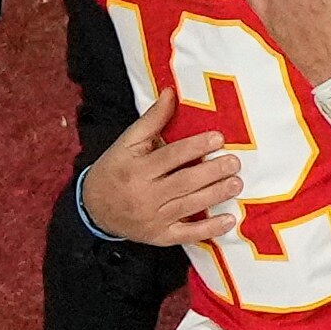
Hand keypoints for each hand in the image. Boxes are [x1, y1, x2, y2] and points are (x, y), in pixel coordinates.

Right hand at [84, 118, 249, 246]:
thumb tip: (172, 93)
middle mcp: (145, 195)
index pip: (170, 157)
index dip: (195, 147)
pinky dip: (209, 230)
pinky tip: (229, 220)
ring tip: (236, 183)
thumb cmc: (114, 170)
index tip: (219, 138)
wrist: (94, 208)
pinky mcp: (160, 236)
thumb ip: (152, 120)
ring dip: (216, 195)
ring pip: (189, 206)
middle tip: (234, 162)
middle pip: (184, 183)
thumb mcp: (127, 143)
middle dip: (212, 172)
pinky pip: (187, 235)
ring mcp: (153, 219)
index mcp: (136, 169)